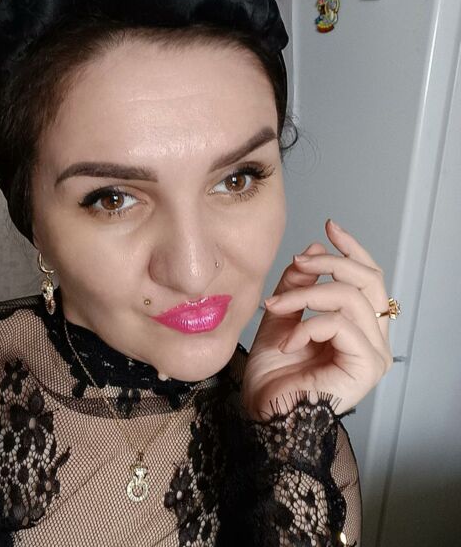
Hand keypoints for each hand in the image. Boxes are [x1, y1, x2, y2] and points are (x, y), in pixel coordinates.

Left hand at [241, 219, 393, 420]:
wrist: (264, 413)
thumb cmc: (273, 375)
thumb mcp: (281, 316)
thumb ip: (298, 285)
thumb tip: (313, 248)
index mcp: (356, 326)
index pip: (368, 278)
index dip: (351, 249)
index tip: (330, 225)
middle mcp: (373, 339)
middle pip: (369, 280)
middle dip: (331, 262)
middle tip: (299, 261)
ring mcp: (374, 354)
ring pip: (350, 297)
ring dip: (306, 294)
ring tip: (276, 305)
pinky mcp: (367, 367)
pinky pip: (340, 325)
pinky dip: (306, 326)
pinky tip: (288, 342)